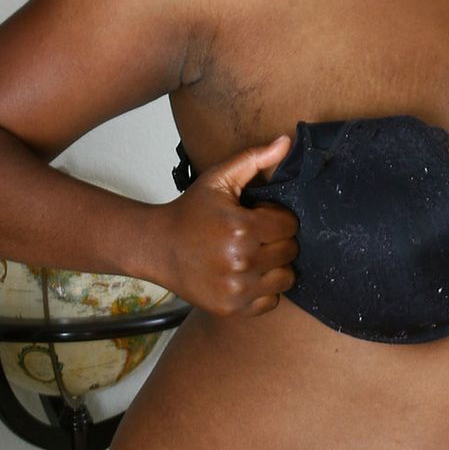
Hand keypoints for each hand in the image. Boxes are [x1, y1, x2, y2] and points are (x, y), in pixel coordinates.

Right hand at [154, 136, 298, 315]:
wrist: (158, 247)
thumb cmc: (191, 210)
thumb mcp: (219, 179)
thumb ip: (254, 159)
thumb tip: (286, 141)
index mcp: (242, 228)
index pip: (290, 225)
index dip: (277, 218)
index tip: (258, 216)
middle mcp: (242, 261)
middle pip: (290, 251)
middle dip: (277, 240)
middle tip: (254, 235)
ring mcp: (237, 288)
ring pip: (286, 278)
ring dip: (275, 266)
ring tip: (254, 255)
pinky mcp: (232, 308)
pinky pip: (271, 302)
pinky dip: (264, 290)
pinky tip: (246, 275)